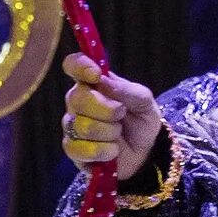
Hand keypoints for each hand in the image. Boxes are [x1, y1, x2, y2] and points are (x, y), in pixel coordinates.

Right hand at [61, 55, 161, 180]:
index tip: (96, 75)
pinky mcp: (73, 150)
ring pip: (83, 126)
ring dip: (110, 132)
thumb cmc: (140, 120)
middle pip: (78, 98)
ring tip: (118, 134)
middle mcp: (76, 102)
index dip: (80, 66)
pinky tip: (112, 151)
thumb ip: (127, 90)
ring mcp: (72, 126)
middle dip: (107, 109)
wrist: (145, 151)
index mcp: (92, 83)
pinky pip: (81, 149)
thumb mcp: (144, 101)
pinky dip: (104, 151)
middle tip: (121, 113)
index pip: (73, 65)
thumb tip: (103, 81)